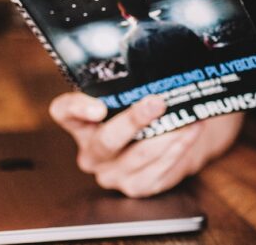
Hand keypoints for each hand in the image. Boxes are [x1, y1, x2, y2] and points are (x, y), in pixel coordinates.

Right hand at [49, 92, 238, 197]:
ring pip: (139, 155)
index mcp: (81, 123)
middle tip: (158, 103)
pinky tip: (190, 131)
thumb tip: (161, 68)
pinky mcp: (137, 187)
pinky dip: (178, 148)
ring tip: (186, 116)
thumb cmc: (144, 113)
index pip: (64, 112)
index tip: (99, 107)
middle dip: (134, 121)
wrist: (167, 142)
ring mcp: (112, 174)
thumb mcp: (131, 98)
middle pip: (106, 140)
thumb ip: (135, 87)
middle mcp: (91, 152)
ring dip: (167, 134)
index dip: (77, 109)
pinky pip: (158, 169)